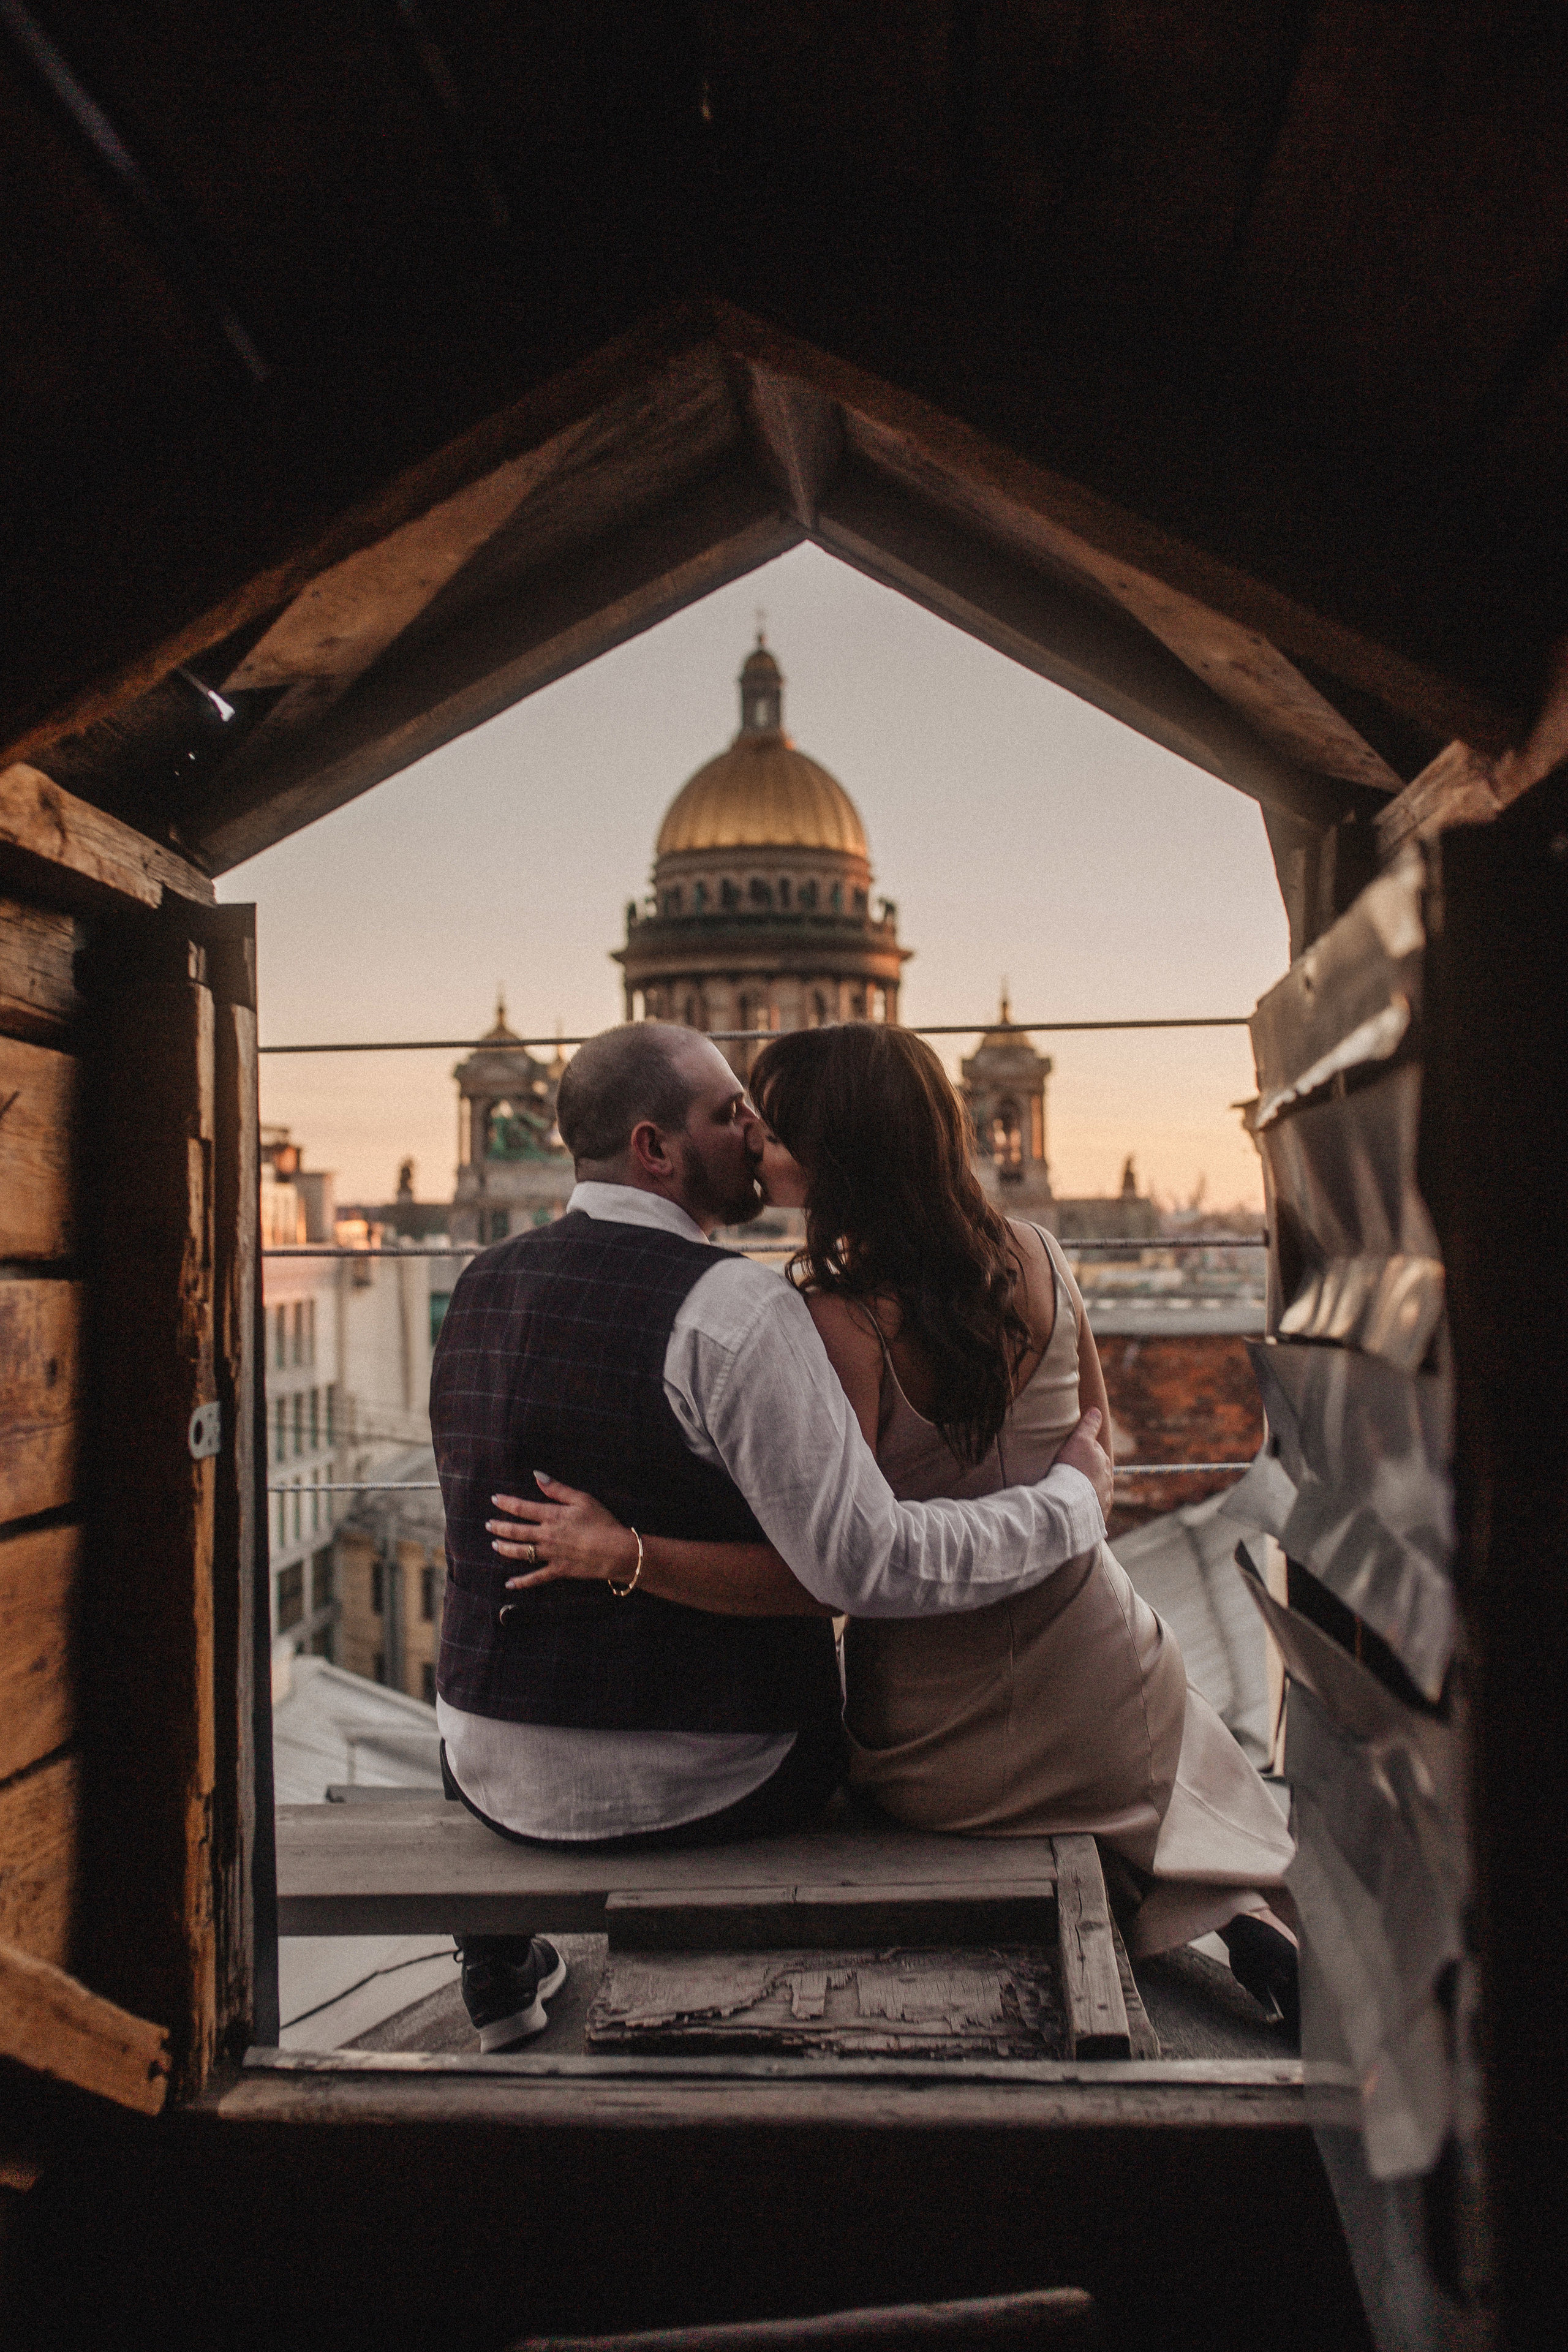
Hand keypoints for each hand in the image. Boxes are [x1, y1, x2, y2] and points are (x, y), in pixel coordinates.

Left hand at [487, 1474, 639, 1588]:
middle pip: (516, 1531)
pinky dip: (521, 1582)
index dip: (506, 1503)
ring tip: (494, 1545)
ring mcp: (550, 1554)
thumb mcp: (582, 1499)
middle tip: (488, 1525)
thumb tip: (537, 1475)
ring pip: (521, 1552)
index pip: (522, 1508)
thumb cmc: (602, 1522)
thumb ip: (557, 1489)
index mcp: (552, 1516)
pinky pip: (535, 1578)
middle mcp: (546, 1535)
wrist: (616, 1551)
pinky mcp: (558, 1570)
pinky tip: (509, 1584)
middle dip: (499, 1527)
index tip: (494, 1499)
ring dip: (505, 1549)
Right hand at [1056, 1407, 1113, 1515]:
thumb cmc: (1073, 1468)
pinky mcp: (1097, 1516)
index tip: (1074, 1456)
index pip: (1097, 1456)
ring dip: (1088, 1493)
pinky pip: (1093, 1512)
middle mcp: (1108, 1483)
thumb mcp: (1080, 1441)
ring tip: (1073, 1495)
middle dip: (1089, 1475)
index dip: (1085, 1454)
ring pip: (1096, 1494)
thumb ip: (1089, 1426)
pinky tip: (1077, 1510)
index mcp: (1104, 1464)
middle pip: (1098, 1476)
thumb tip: (1097, 1411)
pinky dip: (1087, 1510)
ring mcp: (1103, 1501)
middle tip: (1072, 1475)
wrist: (1072, 1500)